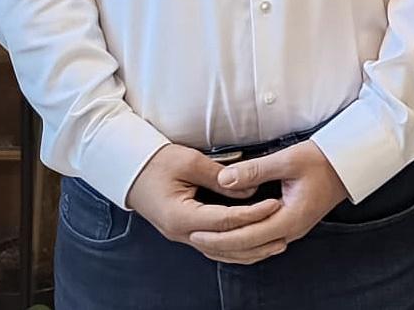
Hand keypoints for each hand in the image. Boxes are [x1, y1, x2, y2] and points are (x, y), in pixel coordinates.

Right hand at [125, 144, 283, 261]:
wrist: (129, 169)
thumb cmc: (157, 162)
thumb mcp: (190, 162)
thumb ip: (220, 177)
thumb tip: (248, 192)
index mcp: (180, 216)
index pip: (224, 221)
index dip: (252, 214)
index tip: (275, 205)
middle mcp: (180, 232)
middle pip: (224, 243)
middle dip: (255, 239)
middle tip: (284, 231)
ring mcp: (181, 235)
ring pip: (219, 251)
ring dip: (248, 250)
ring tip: (276, 243)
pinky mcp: (185, 232)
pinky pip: (213, 247)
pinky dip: (234, 248)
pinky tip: (252, 245)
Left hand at [185, 141, 350, 264]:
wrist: (350, 162)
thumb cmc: (324, 159)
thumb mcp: (289, 159)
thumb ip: (255, 169)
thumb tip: (225, 178)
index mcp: (291, 218)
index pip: (248, 237)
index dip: (220, 236)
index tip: (196, 231)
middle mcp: (292, 230)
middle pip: (249, 248)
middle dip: (219, 244)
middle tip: (192, 236)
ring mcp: (293, 230)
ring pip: (255, 248)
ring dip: (230, 245)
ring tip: (205, 238)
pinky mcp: (291, 224)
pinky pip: (262, 242)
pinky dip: (242, 242)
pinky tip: (229, 235)